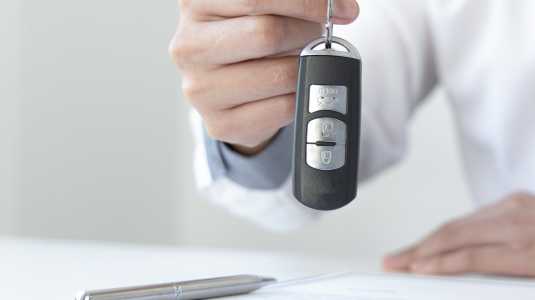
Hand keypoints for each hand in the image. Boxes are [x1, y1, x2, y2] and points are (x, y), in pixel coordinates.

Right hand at [169, 0, 359, 154]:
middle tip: (322, 35)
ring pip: (281, 75)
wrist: (234, 86)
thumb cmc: (254, 34)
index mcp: (196, 3)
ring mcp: (199, 88)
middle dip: (308, 33)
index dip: (308, 2)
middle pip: (268, 33)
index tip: (345, 9)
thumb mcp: (269, 6)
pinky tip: (292, 87)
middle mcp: (189, 45)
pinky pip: (284, 108)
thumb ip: (294, 1)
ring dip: (306, 67)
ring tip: (302, 60)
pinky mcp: (219, 124)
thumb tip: (341, 4)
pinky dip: (301, 96)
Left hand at [383, 192, 534, 278]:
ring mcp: (515, 228)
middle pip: (451, 231)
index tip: (414, 250)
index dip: (434, 239)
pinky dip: (445, 262)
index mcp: (516, 207)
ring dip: (422, 254)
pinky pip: (474, 255)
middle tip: (393, 260)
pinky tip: (426, 269)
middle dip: (418, 247)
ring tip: (400, 266)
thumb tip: (500, 258)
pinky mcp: (524, 249)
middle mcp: (510, 212)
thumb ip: (522, 238)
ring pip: (455, 240)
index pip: (464, 225)